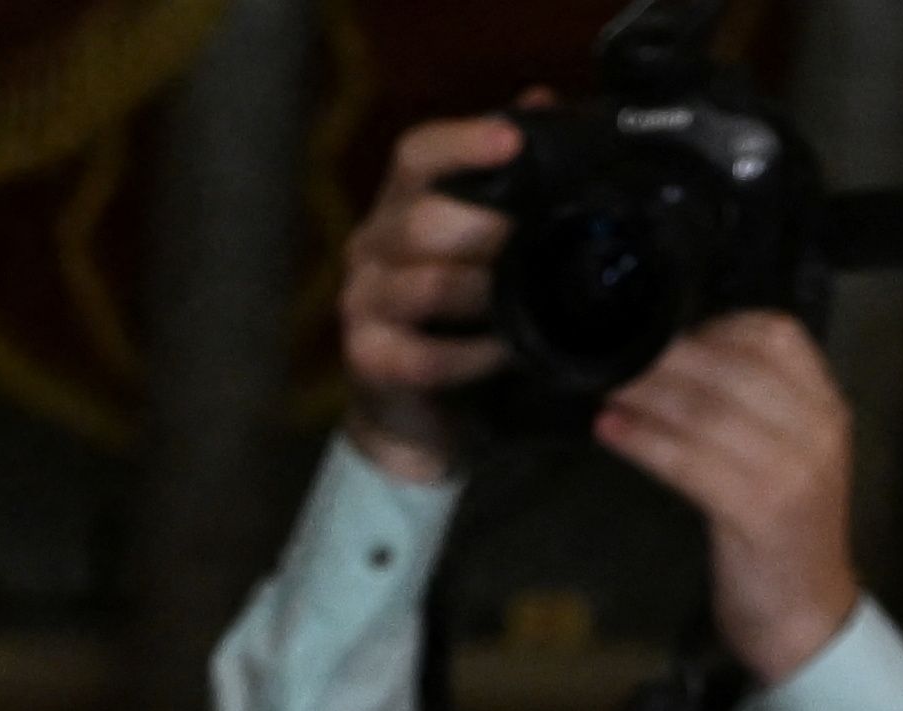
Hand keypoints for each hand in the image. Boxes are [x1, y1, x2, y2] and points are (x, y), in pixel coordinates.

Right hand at [337, 117, 524, 476]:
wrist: (420, 414)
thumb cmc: (461, 320)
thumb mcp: (487, 245)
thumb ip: (508, 181)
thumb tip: (542, 104)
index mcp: (399, 206)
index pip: (416, 155)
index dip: (460, 142)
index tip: (510, 139)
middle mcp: (370, 247)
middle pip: (421, 220)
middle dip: (487, 230)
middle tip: (541, 241)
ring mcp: (361, 305)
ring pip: (423, 286)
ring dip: (484, 294)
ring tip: (530, 300)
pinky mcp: (367, 360)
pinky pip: (423, 356)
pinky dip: (472, 356)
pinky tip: (506, 352)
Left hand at [600, 313, 868, 681]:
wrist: (806, 618)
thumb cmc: (781, 538)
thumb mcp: (785, 457)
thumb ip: (754, 408)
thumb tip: (680, 359)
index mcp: (827, 408)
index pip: (777, 336)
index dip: (713, 328)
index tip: (667, 335)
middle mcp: (817, 430)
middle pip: (733, 368)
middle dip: (667, 358)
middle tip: (616, 355)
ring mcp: (792, 471)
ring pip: (708, 412)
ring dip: (647, 395)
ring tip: (606, 388)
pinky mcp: (758, 512)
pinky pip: (691, 462)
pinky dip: (645, 442)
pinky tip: (611, 431)